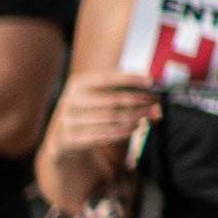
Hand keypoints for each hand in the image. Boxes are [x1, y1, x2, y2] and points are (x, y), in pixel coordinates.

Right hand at [47, 69, 162, 167]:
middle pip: (113, 100)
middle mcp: (70, 100)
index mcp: (77, 84)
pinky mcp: (68, 139)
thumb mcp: (96, 97)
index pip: (107, 77)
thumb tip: (151, 88)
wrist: (61, 138)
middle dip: (139, 101)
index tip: (151, 80)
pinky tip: (135, 129)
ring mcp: (67, 121)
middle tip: (156, 103)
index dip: (130, 78)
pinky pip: (102, 136)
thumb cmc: (87, 113)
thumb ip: (120, 91)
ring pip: (110, 119)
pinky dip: (122, 132)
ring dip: (135, 118)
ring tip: (149, 116)